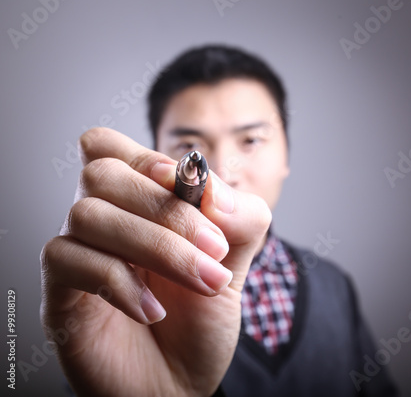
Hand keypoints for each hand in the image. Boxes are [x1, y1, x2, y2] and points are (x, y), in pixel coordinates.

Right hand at [40, 127, 271, 396]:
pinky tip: (153, 310)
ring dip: (157, 247)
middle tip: (214, 249)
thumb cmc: (200, 320)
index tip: (189, 186)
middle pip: (101, 174)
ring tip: (200, 282)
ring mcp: (77, 255)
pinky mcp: (60, 293)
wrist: (181, 382)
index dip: (143, 157)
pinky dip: (122, 283)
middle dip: (168, 211)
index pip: (108, 148)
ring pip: (88, 214)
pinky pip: (70, 261)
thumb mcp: (234, 262)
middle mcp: (102, 221)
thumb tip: (215, 191)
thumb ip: (239, 218)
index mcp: (136, 204)